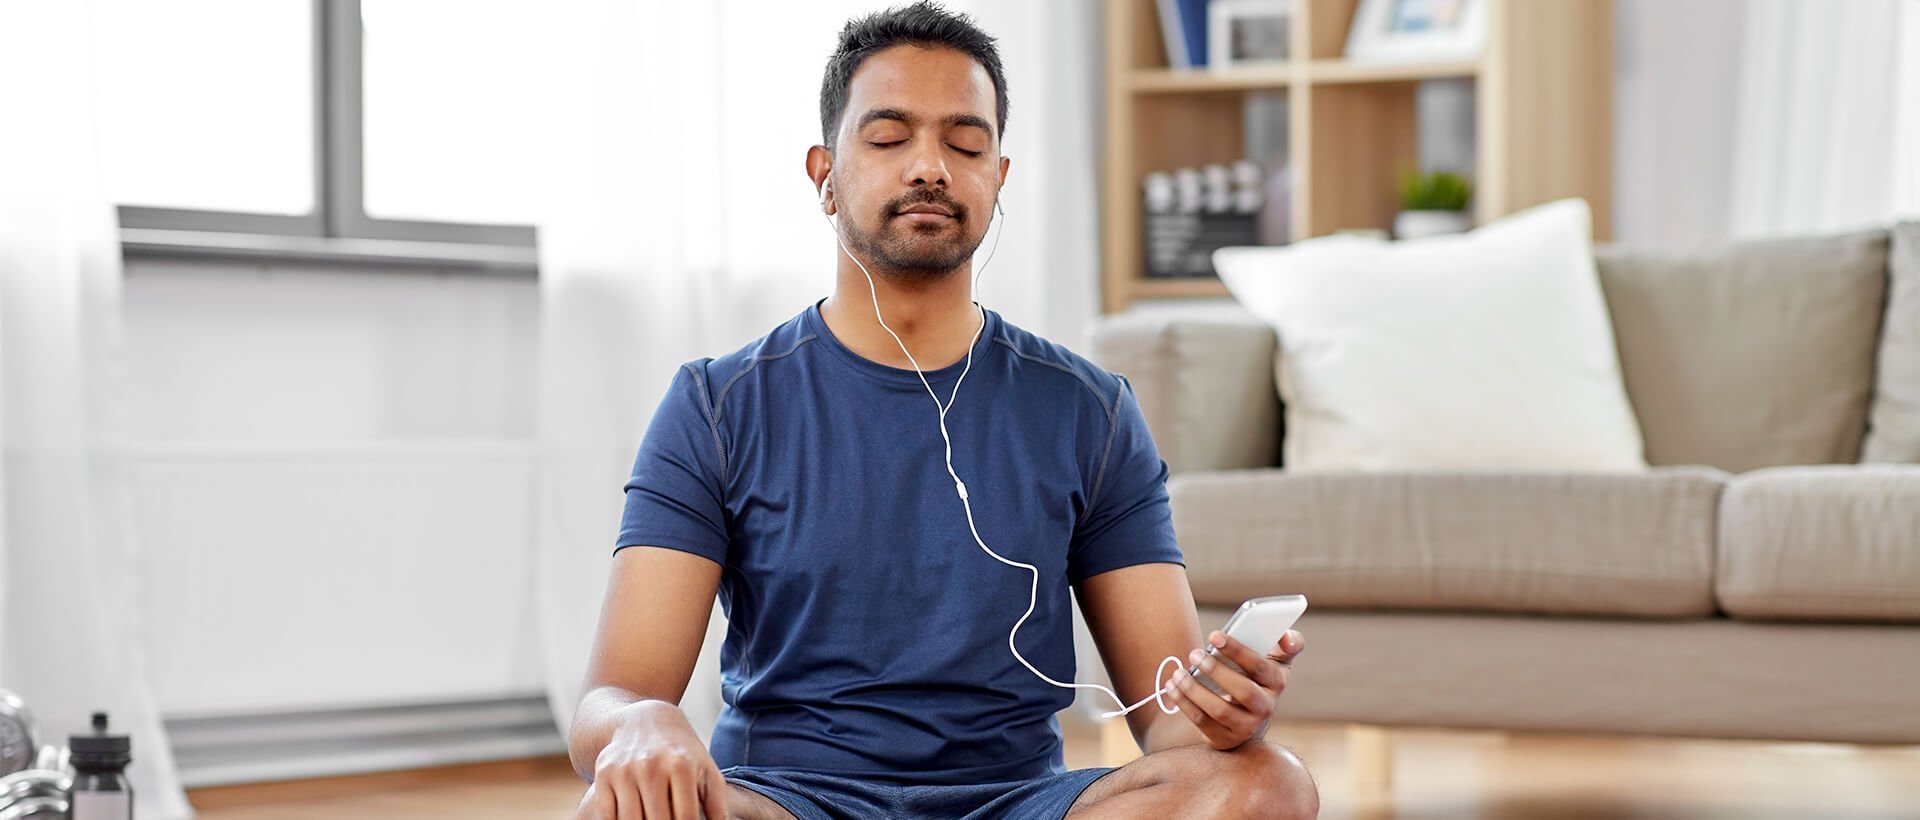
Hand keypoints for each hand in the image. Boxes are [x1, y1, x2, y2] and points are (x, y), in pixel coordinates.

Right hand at [575, 700, 729, 819]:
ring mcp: (624, 770)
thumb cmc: (681, 752)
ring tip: (653, 819)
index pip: (685, 817)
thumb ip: (716, 802)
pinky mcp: (603, 774)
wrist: (645, 721)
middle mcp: (651, 766)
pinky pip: (608, 815)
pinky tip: (634, 817)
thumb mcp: (705, 769)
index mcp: (681, 765)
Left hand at [1166, 629, 1303, 749]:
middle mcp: (1266, 707)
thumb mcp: (1275, 660)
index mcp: (1277, 682)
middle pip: (1242, 690)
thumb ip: (1287, 644)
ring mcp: (1246, 727)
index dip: (1237, 650)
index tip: (1214, 636)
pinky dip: (1184, 704)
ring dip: (1195, 690)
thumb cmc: (1257, 678)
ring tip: (1179, 673)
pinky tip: (1173, 687)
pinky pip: (1202, 722)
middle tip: (1194, 654)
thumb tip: (1286, 635)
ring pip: (1220, 709)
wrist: (1248, 716)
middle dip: (1216, 670)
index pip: (1260, 666)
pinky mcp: (1226, 738)